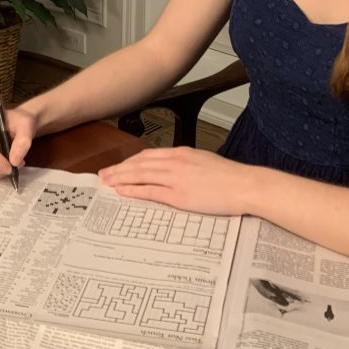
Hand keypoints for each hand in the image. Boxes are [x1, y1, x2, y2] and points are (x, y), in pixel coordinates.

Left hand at [98, 147, 254, 214]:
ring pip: (140, 175)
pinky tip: (122, 192)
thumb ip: (187, 164)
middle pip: (139, 163)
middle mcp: (175, 162)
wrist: (245, 185)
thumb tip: (176, 170)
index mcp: (182, 153)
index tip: (120, 165)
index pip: (148, 154)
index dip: (131, 161)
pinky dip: (133, 191)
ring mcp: (176, 178)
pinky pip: (150, 192)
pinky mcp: (179, 195)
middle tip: (103, 174)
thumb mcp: (205, 162)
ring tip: (107, 182)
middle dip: (119, 169)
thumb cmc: (230, 177)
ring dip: (120, 178)